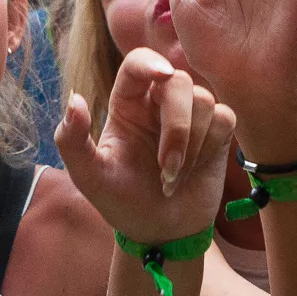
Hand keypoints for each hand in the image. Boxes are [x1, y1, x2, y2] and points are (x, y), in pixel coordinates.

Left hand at [55, 47, 235, 246]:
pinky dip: (210, 146)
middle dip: (176, 126)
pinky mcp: (216, 132)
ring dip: (191, 145)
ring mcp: (189, 116)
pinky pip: (224, 118)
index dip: (151, 63)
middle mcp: (158, 103)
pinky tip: (193, 170)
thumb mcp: (89, 176)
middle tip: (165, 167)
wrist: (158, 232)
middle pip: (179, 81)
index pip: (138, 64)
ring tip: (173, 176)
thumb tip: (74, 99)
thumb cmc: (120, 201)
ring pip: (204, 100)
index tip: (163, 76)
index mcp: (126, 103)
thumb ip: (72, 140)